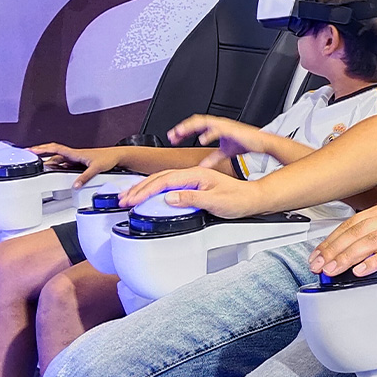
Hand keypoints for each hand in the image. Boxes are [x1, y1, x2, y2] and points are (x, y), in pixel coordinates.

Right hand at [29, 143, 121, 187]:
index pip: (55, 149)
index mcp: (75, 154)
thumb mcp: (96, 168)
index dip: (42, 149)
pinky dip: (57, 166)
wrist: (117, 156)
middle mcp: (74, 155)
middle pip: (53, 154)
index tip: (31, 150)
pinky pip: (64, 164)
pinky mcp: (79, 163)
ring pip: (58, 159)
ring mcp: (76, 159)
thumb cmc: (108, 158)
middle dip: (40, 153)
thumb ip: (85, 177)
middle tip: (28, 155)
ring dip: (49, 161)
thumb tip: (75, 185)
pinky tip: (54, 170)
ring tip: (38, 165)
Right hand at [118, 167, 265, 216]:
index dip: (145, 190)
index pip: (164, 181)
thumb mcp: (215, 202)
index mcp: (196, 175)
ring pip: (163, 181)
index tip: (132, 199)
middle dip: (139, 188)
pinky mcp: (196, 185)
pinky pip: (170, 185)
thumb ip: (191, 199)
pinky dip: (156, 190)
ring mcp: (194, 179)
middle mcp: (194, 174)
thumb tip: (169, 198)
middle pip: (160, 178)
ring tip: (130, 196)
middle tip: (123, 199)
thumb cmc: (238, 200)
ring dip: (145, 188)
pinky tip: (150, 195)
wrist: (253, 199)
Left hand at [167, 114, 272, 168]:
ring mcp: (224, 125)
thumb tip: (201, 166)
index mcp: (214, 128)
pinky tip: (202, 139)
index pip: (194, 127)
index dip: (182, 132)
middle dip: (182, 128)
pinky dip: (209, 134)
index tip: (172, 139)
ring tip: (181, 132)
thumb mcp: (224, 152)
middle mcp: (217, 124)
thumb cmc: (245, 143)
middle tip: (171, 136)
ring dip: (191, 127)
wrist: (261, 143)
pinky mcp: (232, 129)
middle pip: (195, 122)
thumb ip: (212, 158)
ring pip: (203, 122)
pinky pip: (218, 129)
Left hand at [309, 202, 376, 276]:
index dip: (330, 241)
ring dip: (348, 257)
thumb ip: (371, 239)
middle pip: (356, 233)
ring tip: (334, 270)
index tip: (317, 256)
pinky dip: (374, 262)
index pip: (350, 224)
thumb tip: (343, 255)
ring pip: (370, 242)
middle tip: (320, 265)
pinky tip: (362, 270)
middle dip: (334, 251)